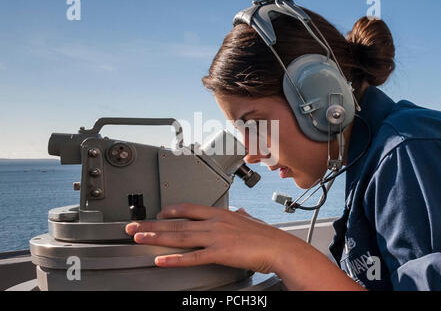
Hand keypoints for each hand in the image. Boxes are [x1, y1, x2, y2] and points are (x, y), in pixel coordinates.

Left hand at [125, 203, 295, 273]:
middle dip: (152, 224)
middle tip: (133, 226)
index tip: (157, 213)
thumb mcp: (251, 220)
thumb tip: (241, 212)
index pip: (189, 208)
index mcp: (220, 213)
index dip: (170, 211)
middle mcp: (214, 222)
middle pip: (177, 222)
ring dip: (156, 237)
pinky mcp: (219, 253)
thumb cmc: (267, 236)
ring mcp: (215, 237)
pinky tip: (161, 260)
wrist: (280, 247)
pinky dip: (175, 259)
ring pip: (180, 236)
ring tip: (139, 238)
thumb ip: (242, 216)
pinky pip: (193, 257)